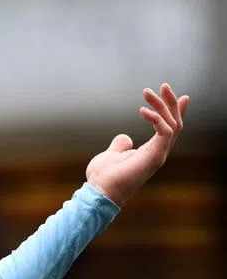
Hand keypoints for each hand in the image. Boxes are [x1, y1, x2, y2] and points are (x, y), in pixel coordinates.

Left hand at [85, 83, 188, 205]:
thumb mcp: (111, 154)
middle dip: (171, 103)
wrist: (99, 192)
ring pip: (172, 125)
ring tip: (148, 92)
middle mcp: (158, 153)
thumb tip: (125, 137)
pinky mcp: (155, 156)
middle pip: (175, 124)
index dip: (175, 112)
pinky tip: (142, 110)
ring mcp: (158, 155)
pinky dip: (156, 118)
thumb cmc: (103, 177)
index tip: (180, 96)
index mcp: (151, 152)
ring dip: (162, 106)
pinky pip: (165, 132)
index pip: (170, 129)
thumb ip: (120, 145)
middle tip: (163, 86)